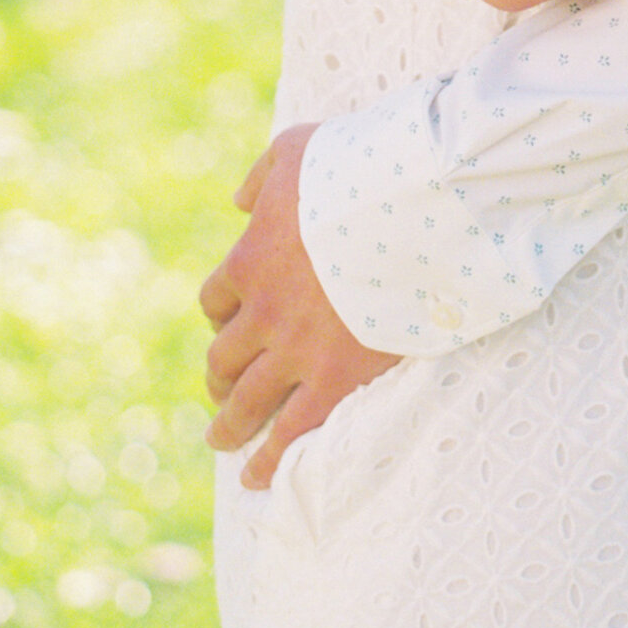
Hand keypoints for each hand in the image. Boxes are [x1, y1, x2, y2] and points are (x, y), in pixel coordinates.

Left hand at [199, 125, 400, 490]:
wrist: (411, 203)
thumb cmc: (358, 165)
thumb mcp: (296, 150)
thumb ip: (262, 176)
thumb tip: (239, 203)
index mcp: (250, 259)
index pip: (216, 299)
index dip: (222, 315)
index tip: (231, 324)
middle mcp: (263, 312)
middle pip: (223, 357)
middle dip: (220, 377)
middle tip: (222, 392)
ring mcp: (296, 351)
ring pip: (245, 403)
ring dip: (228, 426)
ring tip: (222, 440)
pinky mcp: (335, 378)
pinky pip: (291, 434)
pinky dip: (268, 460)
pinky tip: (256, 477)